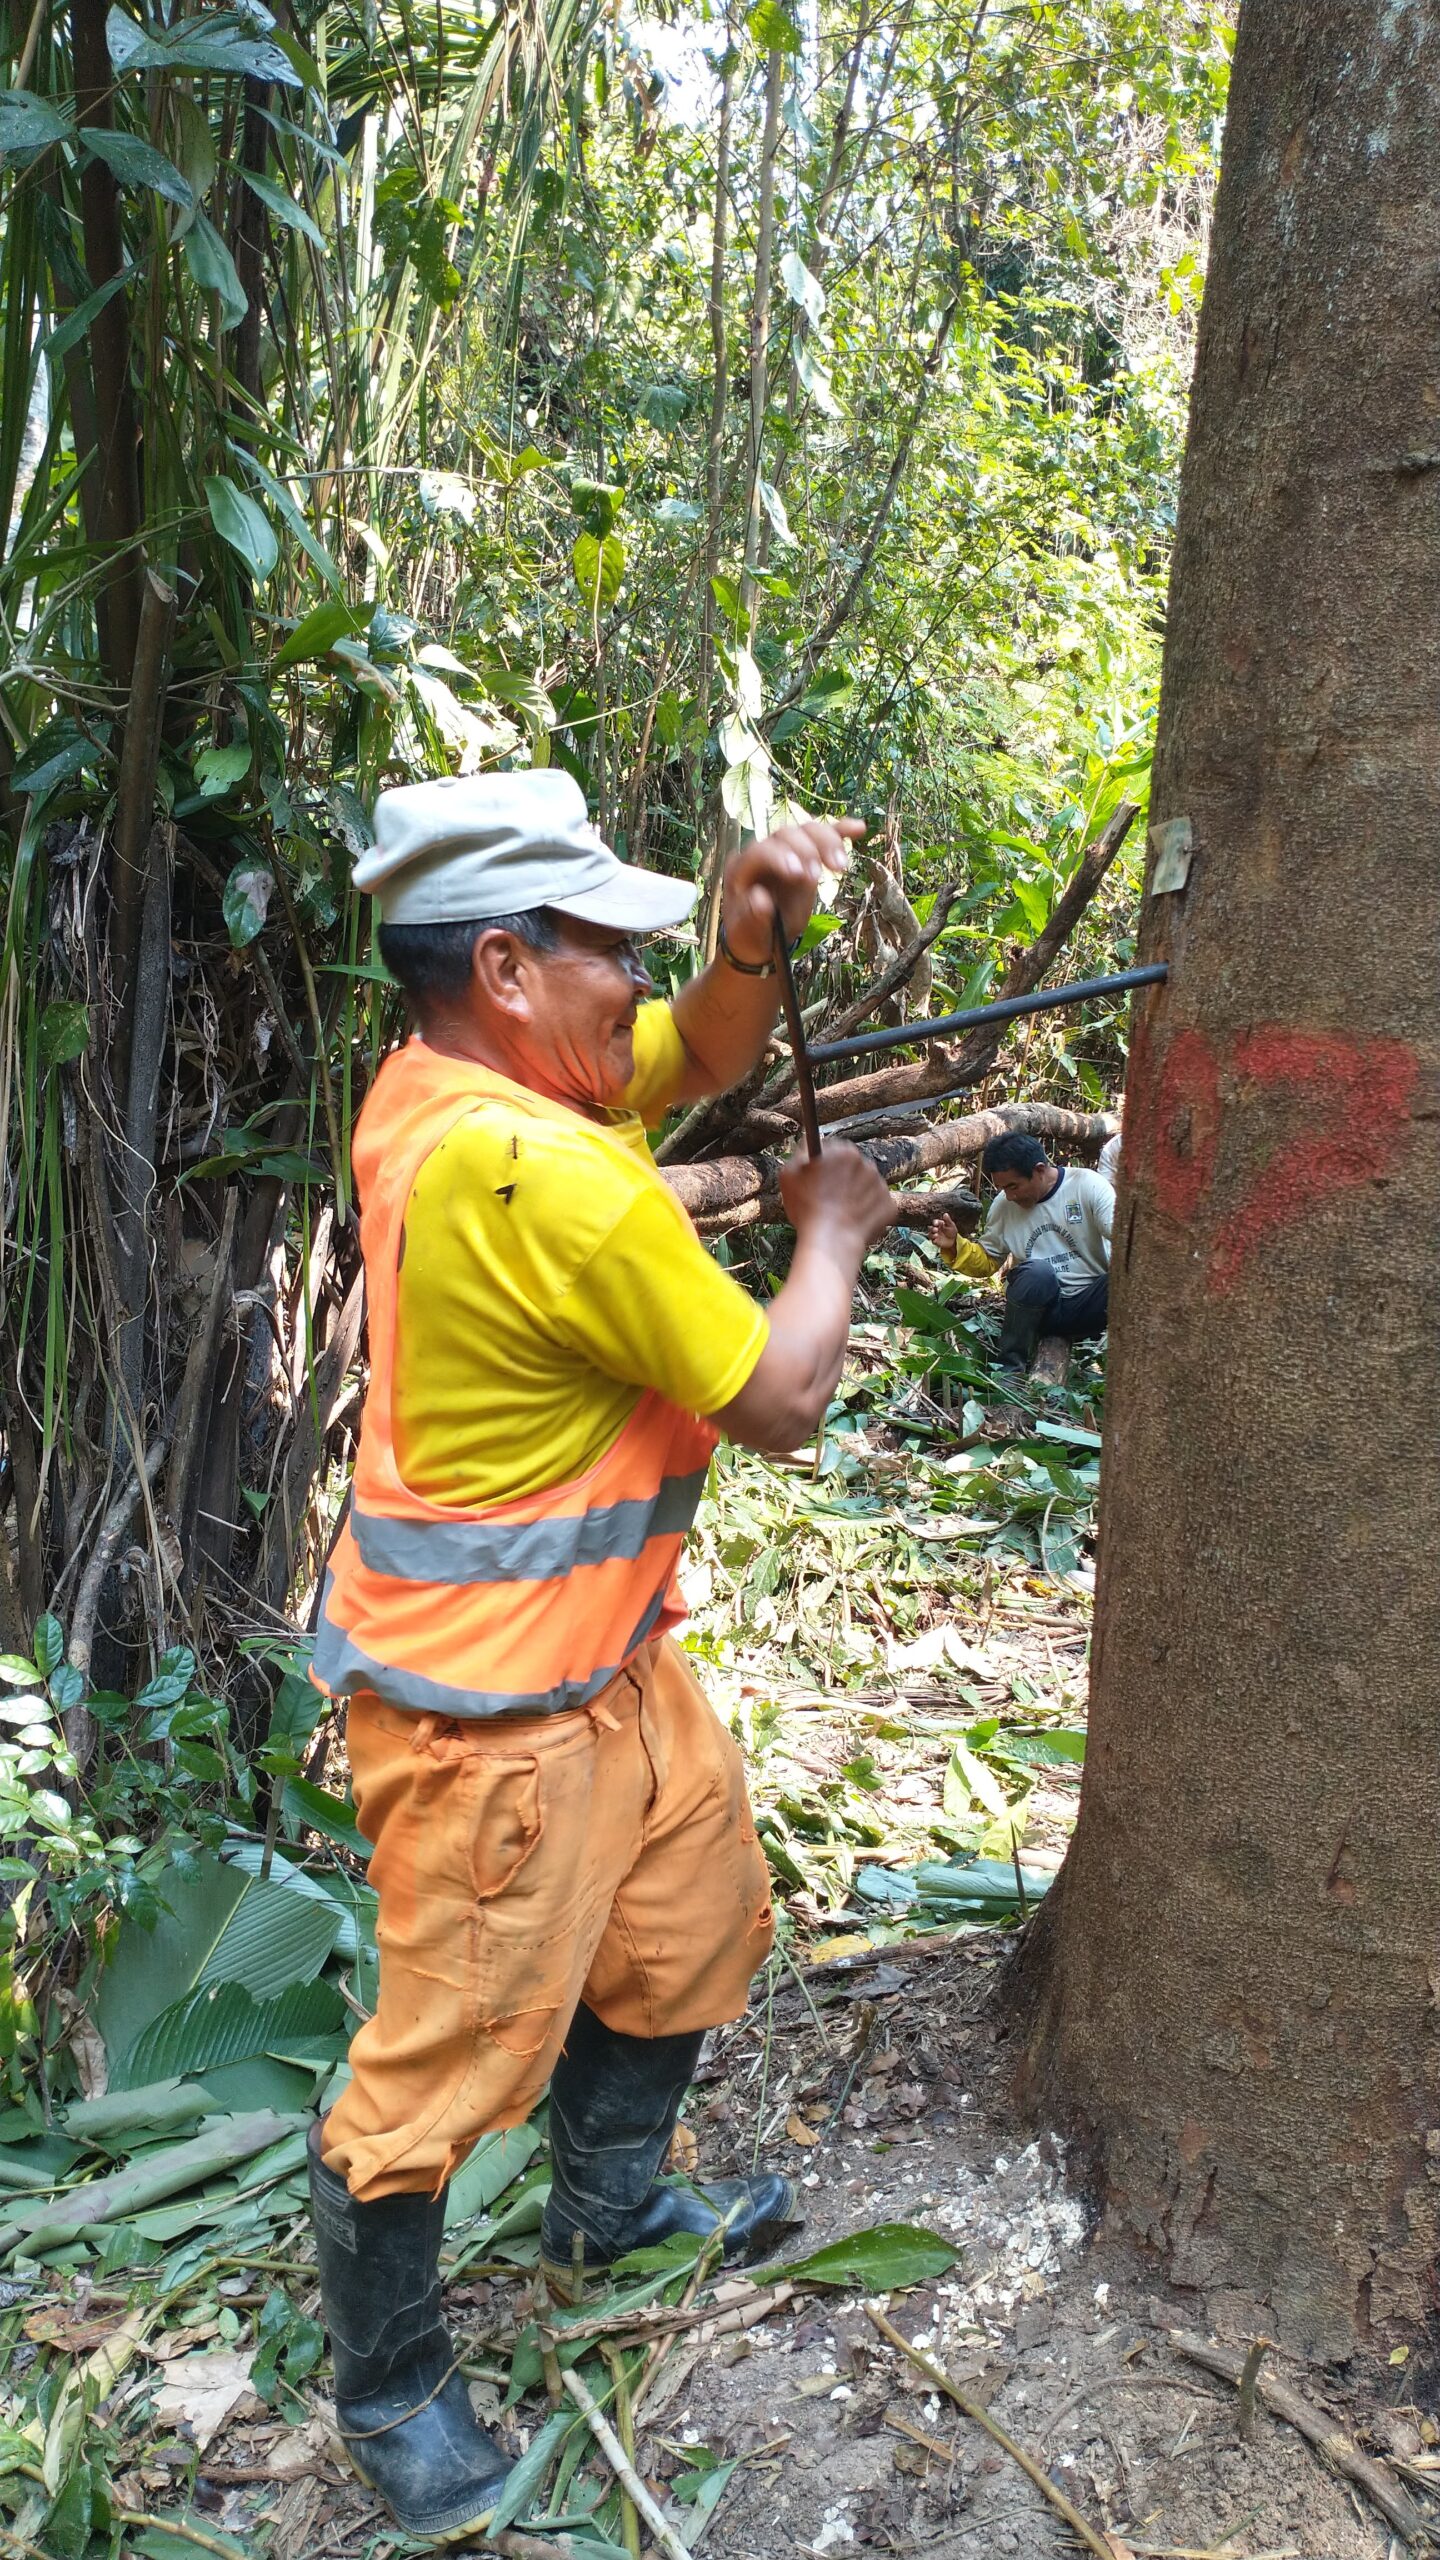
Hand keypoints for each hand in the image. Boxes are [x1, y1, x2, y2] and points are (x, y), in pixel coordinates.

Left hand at [719, 815, 865, 962]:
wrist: (760, 937)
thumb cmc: (750, 935)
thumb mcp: (748, 932)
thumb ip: (753, 916)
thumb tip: (761, 898)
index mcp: (741, 869)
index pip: (760, 851)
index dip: (780, 858)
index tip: (799, 874)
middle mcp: (762, 853)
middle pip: (786, 834)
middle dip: (806, 850)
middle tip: (819, 875)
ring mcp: (785, 851)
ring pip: (806, 832)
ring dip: (827, 843)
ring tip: (840, 866)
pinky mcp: (805, 857)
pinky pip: (822, 838)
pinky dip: (840, 832)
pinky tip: (858, 829)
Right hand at [779, 1141, 893, 1252]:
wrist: (831, 1241)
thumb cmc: (807, 1208)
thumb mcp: (788, 1174)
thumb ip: (801, 1152)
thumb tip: (810, 1143)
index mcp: (845, 1152)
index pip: (835, 1151)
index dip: (825, 1165)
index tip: (819, 1178)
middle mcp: (867, 1164)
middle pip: (853, 1169)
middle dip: (842, 1180)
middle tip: (828, 1199)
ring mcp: (881, 1186)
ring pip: (866, 1188)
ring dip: (856, 1196)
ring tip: (840, 1213)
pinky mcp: (889, 1206)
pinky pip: (877, 1206)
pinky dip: (867, 1213)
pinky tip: (853, 1222)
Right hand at [931, 1213, 957, 1258]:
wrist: (953, 1241)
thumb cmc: (952, 1231)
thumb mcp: (951, 1225)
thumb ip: (947, 1220)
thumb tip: (945, 1214)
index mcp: (939, 1224)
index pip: (935, 1222)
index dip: (935, 1222)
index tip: (936, 1223)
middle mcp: (936, 1229)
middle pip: (930, 1228)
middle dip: (932, 1229)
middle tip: (936, 1230)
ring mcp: (935, 1235)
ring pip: (930, 1234)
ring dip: (932, 1234)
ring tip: (936, 1235)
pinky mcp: (935, 1241)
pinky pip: (932, 1240)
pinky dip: (933, 1240)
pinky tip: (936, 1239)